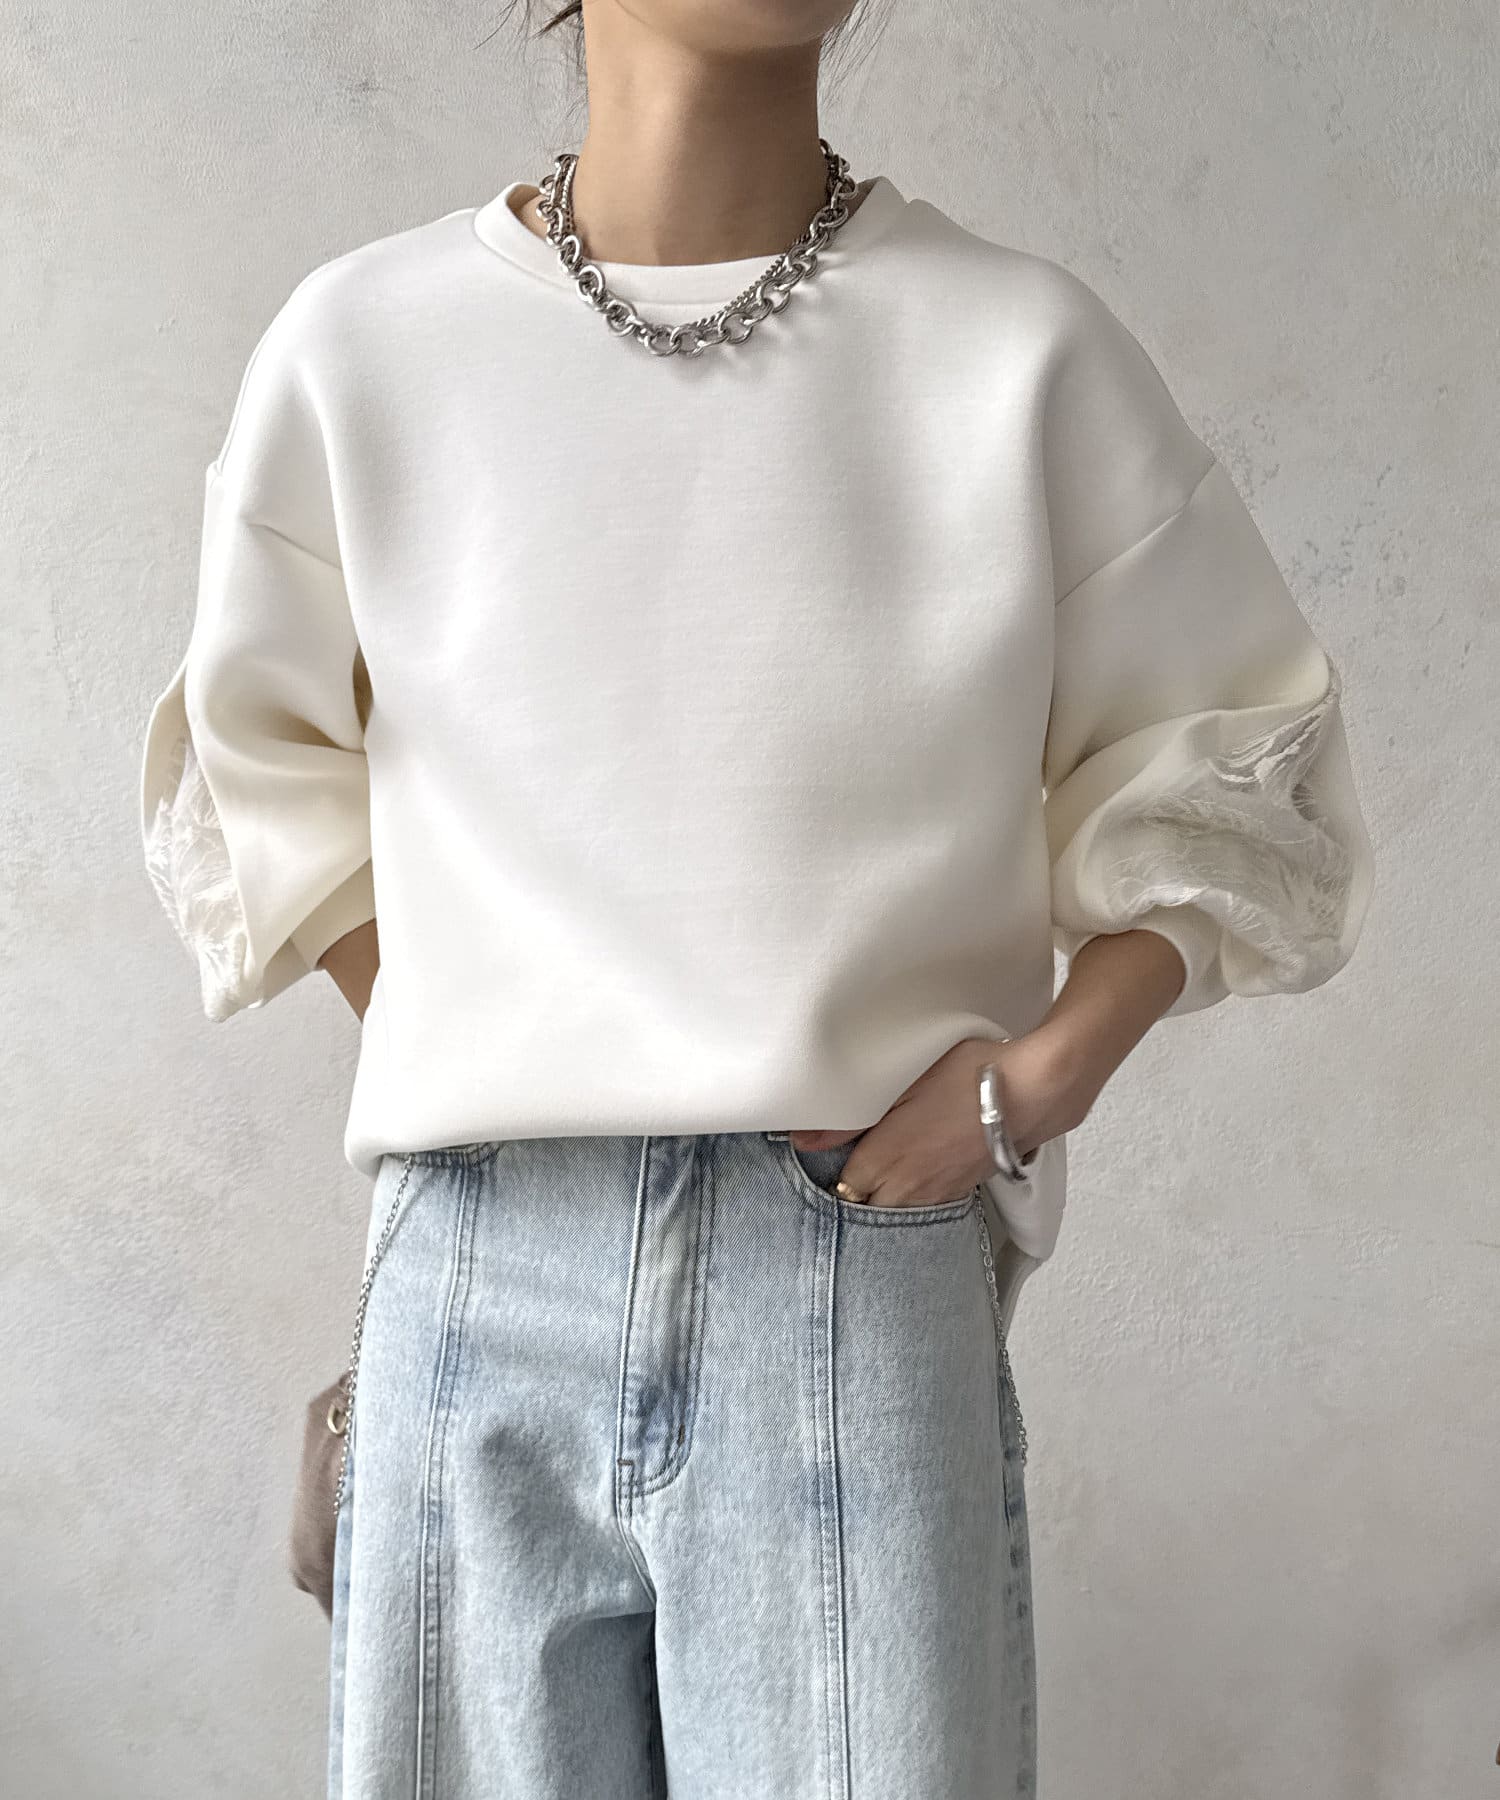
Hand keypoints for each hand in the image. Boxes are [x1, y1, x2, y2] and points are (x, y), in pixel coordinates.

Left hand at [789, 1032, 1094, 1210]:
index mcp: (888, 1158)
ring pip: (898, 1213)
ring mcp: (940, 1193)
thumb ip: (849, 1118)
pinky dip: (915, 1199)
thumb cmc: (969, 1075)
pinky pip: (928, 1208)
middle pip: (868, 1209)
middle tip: (851, 1168)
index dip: (833, 1174)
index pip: (844, 1188)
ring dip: (885, 1199)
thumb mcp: (902, 1082)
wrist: (1032, 1091)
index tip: (830, 1157)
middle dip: (856, 1195)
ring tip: (880, 1176)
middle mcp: (911, 1185)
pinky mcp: (964, 1190)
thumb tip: (803, 1140)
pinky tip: (915, 1178)